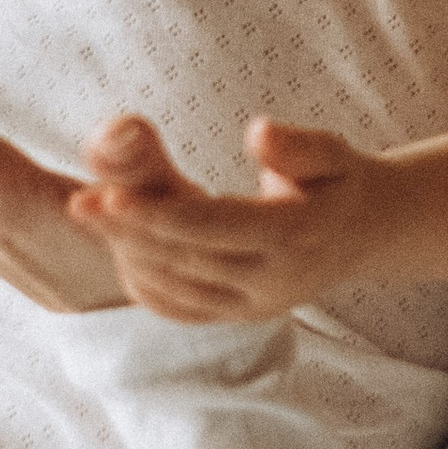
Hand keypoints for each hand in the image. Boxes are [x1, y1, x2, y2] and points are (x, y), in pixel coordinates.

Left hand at [68, 112, 378, 320]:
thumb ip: (298, 145)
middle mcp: (274, 282)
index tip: (110, 196)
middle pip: (186, 260)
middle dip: (127, 233)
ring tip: (88, 216)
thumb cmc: (340, 180)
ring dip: (128, 255)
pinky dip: (145, 284)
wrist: (368, 233)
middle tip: (78, 203)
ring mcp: (256, 306)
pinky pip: (182, 309)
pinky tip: (117, 250)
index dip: (160, 215)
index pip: (214, 228)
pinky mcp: (241, 315)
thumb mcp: (334, 152)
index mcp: (295, 237)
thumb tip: (258, 132)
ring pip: (177, 289)